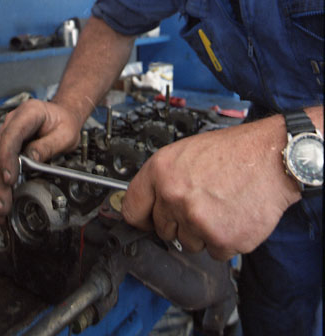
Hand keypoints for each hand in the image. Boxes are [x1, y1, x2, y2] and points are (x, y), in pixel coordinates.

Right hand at [0, 99, 80, 220]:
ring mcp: (5, 134)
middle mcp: (11, 123)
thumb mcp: (65, 133)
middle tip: (3, 203)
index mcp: (28, 113)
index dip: (7, 158)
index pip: (10, 136)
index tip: (9, 179)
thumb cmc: (64, 122)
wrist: (62, 115)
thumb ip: (48, 146)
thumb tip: (31, 160)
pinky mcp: (3, 147)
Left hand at [121, 116, 300, 260]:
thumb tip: (150, 203)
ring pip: (189, 244)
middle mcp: (174, 195)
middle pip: (162, 230)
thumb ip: (165, 179)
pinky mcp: (221, 239)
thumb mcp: (187, 152)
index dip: (141, 218)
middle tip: (202, 204)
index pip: (132, 208)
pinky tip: (234, 216)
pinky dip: (226, 240)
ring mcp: (197, 219)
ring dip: (204, 233)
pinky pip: (215, 252)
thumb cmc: (233, 152)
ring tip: (221, 207)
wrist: (271, 158)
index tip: (146, 222)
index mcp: (161, 171)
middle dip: (180, 223)